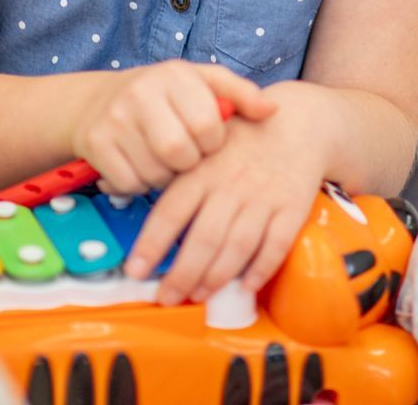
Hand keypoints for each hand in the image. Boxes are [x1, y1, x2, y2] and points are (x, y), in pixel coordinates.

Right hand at [71, 61, 274, 194]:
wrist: (95, 100)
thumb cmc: (163, 96)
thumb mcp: (202, 84)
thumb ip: (240, 94)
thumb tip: (273, 111)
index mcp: (176, 74)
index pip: (209, 125)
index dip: (213, 142)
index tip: (205, 139)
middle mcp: (142, 91)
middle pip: (180, 153)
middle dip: (188, 163)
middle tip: (184, 155)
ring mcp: (115, 117)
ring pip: (155, 173)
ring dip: (164, 177)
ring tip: (162, 159)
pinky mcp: (95, 142)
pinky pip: (129, 183)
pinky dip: (138, 184)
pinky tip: (138, 165)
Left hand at [123, 104, 326, 305]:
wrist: (300, 122)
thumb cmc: (242, 138)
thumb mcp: (202, 143)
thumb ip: (173, 171)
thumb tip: (117, 191)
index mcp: (203, 169)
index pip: (171, 211)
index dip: (152, 244)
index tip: (136, 270)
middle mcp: (232, 185)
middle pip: (204, 238)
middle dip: (182, 274)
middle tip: (167, 296)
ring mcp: (264, 197)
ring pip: (237, 246)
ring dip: (216, 277)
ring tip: (199, 294)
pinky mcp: (292, 207)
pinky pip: (277, 244)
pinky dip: (262, 268)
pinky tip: (246, 284)